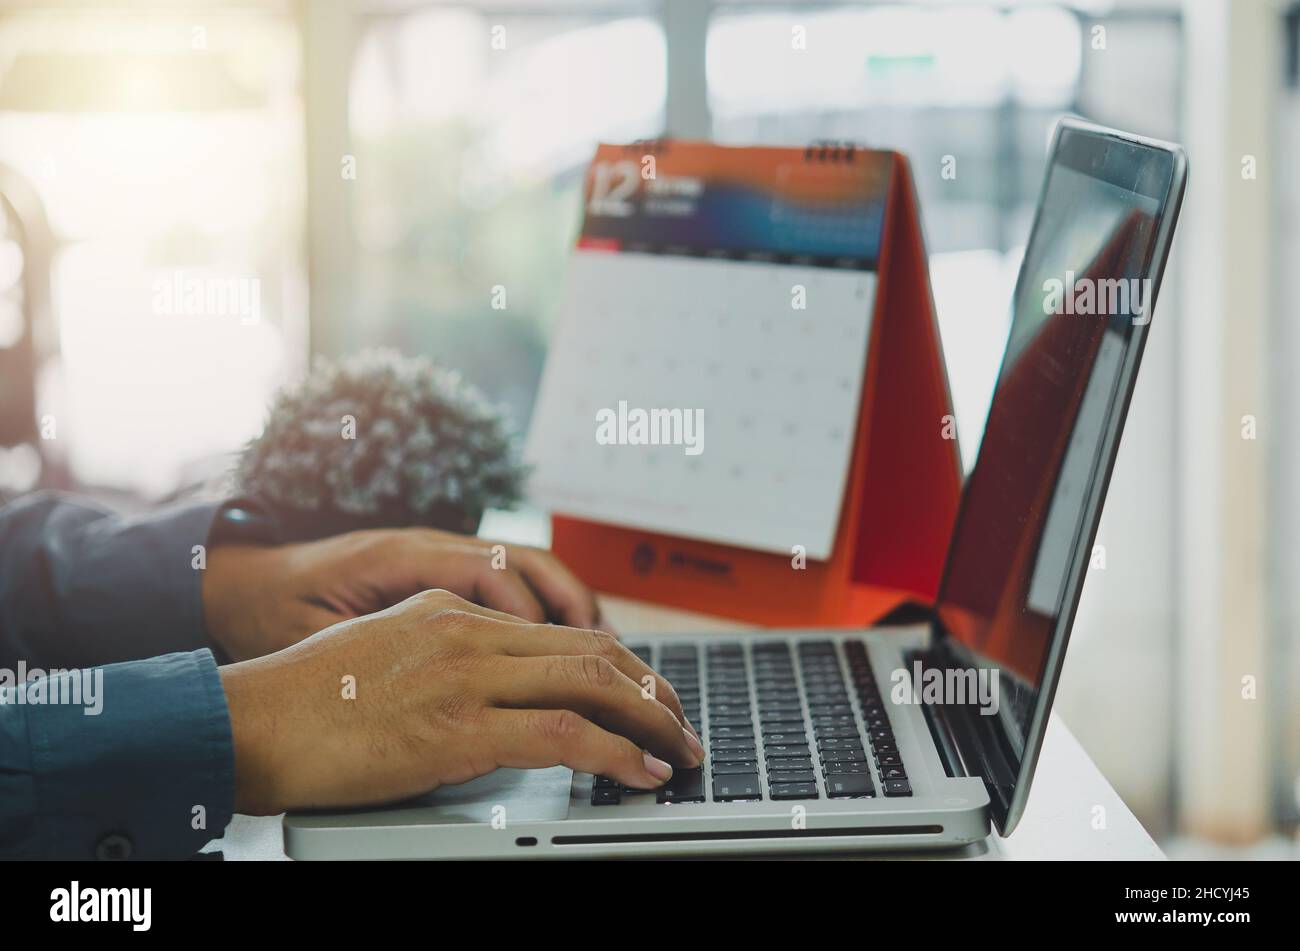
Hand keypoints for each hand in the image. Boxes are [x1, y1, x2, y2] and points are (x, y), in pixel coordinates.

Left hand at [201, 527, 607, 661]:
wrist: (239, 580)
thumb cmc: (270, 611)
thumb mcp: (312, 636)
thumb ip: (378, 656)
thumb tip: (436, 683)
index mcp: (402, 556)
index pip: (497, 579)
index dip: (541, 626)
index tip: (573, 675)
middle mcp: (431, 546)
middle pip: (531, 568)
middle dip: (584, 620)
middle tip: (625, 674)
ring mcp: (440, 555)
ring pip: (530, 570)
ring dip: (575, 612)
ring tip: (613, 661)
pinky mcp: (441, 572)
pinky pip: (512, 581)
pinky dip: (549, 610)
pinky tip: (566, 646)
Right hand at [219, 589, 702, 814]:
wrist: (245, 722)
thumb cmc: (304, 700)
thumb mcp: (385, 653)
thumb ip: (444, 657)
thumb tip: (493, 690)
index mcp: (452, 609)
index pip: (560, 630)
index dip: (618, 663)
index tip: (646, 693)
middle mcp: (466, 631)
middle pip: (590, 649)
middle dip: (651, 688)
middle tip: (682, 721)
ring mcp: (464, 675)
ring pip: (589, 682)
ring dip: (650, 719)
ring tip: (681, 748)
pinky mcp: (456, 727)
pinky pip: (561, 733)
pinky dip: (615, 751)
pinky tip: (641, 769)